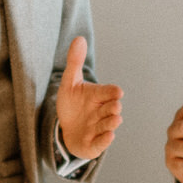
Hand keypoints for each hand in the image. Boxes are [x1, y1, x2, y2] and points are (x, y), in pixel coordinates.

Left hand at [56, 35, 122, 160]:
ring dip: (111, 123)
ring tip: (115, 119)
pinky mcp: (94, 143)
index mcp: (99, 96)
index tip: (117, 92)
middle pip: (111, 109)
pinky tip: (109, 135)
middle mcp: (102, 112)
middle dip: (113, 108)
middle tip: (115, 106)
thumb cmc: (71, 103)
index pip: (109, 92)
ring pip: (108, 125)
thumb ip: (75, 62)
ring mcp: (99, 128)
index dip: (112, 92)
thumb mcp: (69, 82)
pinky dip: (105, 140)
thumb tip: (79, 38)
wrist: (65, 128)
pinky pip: (101, 142)